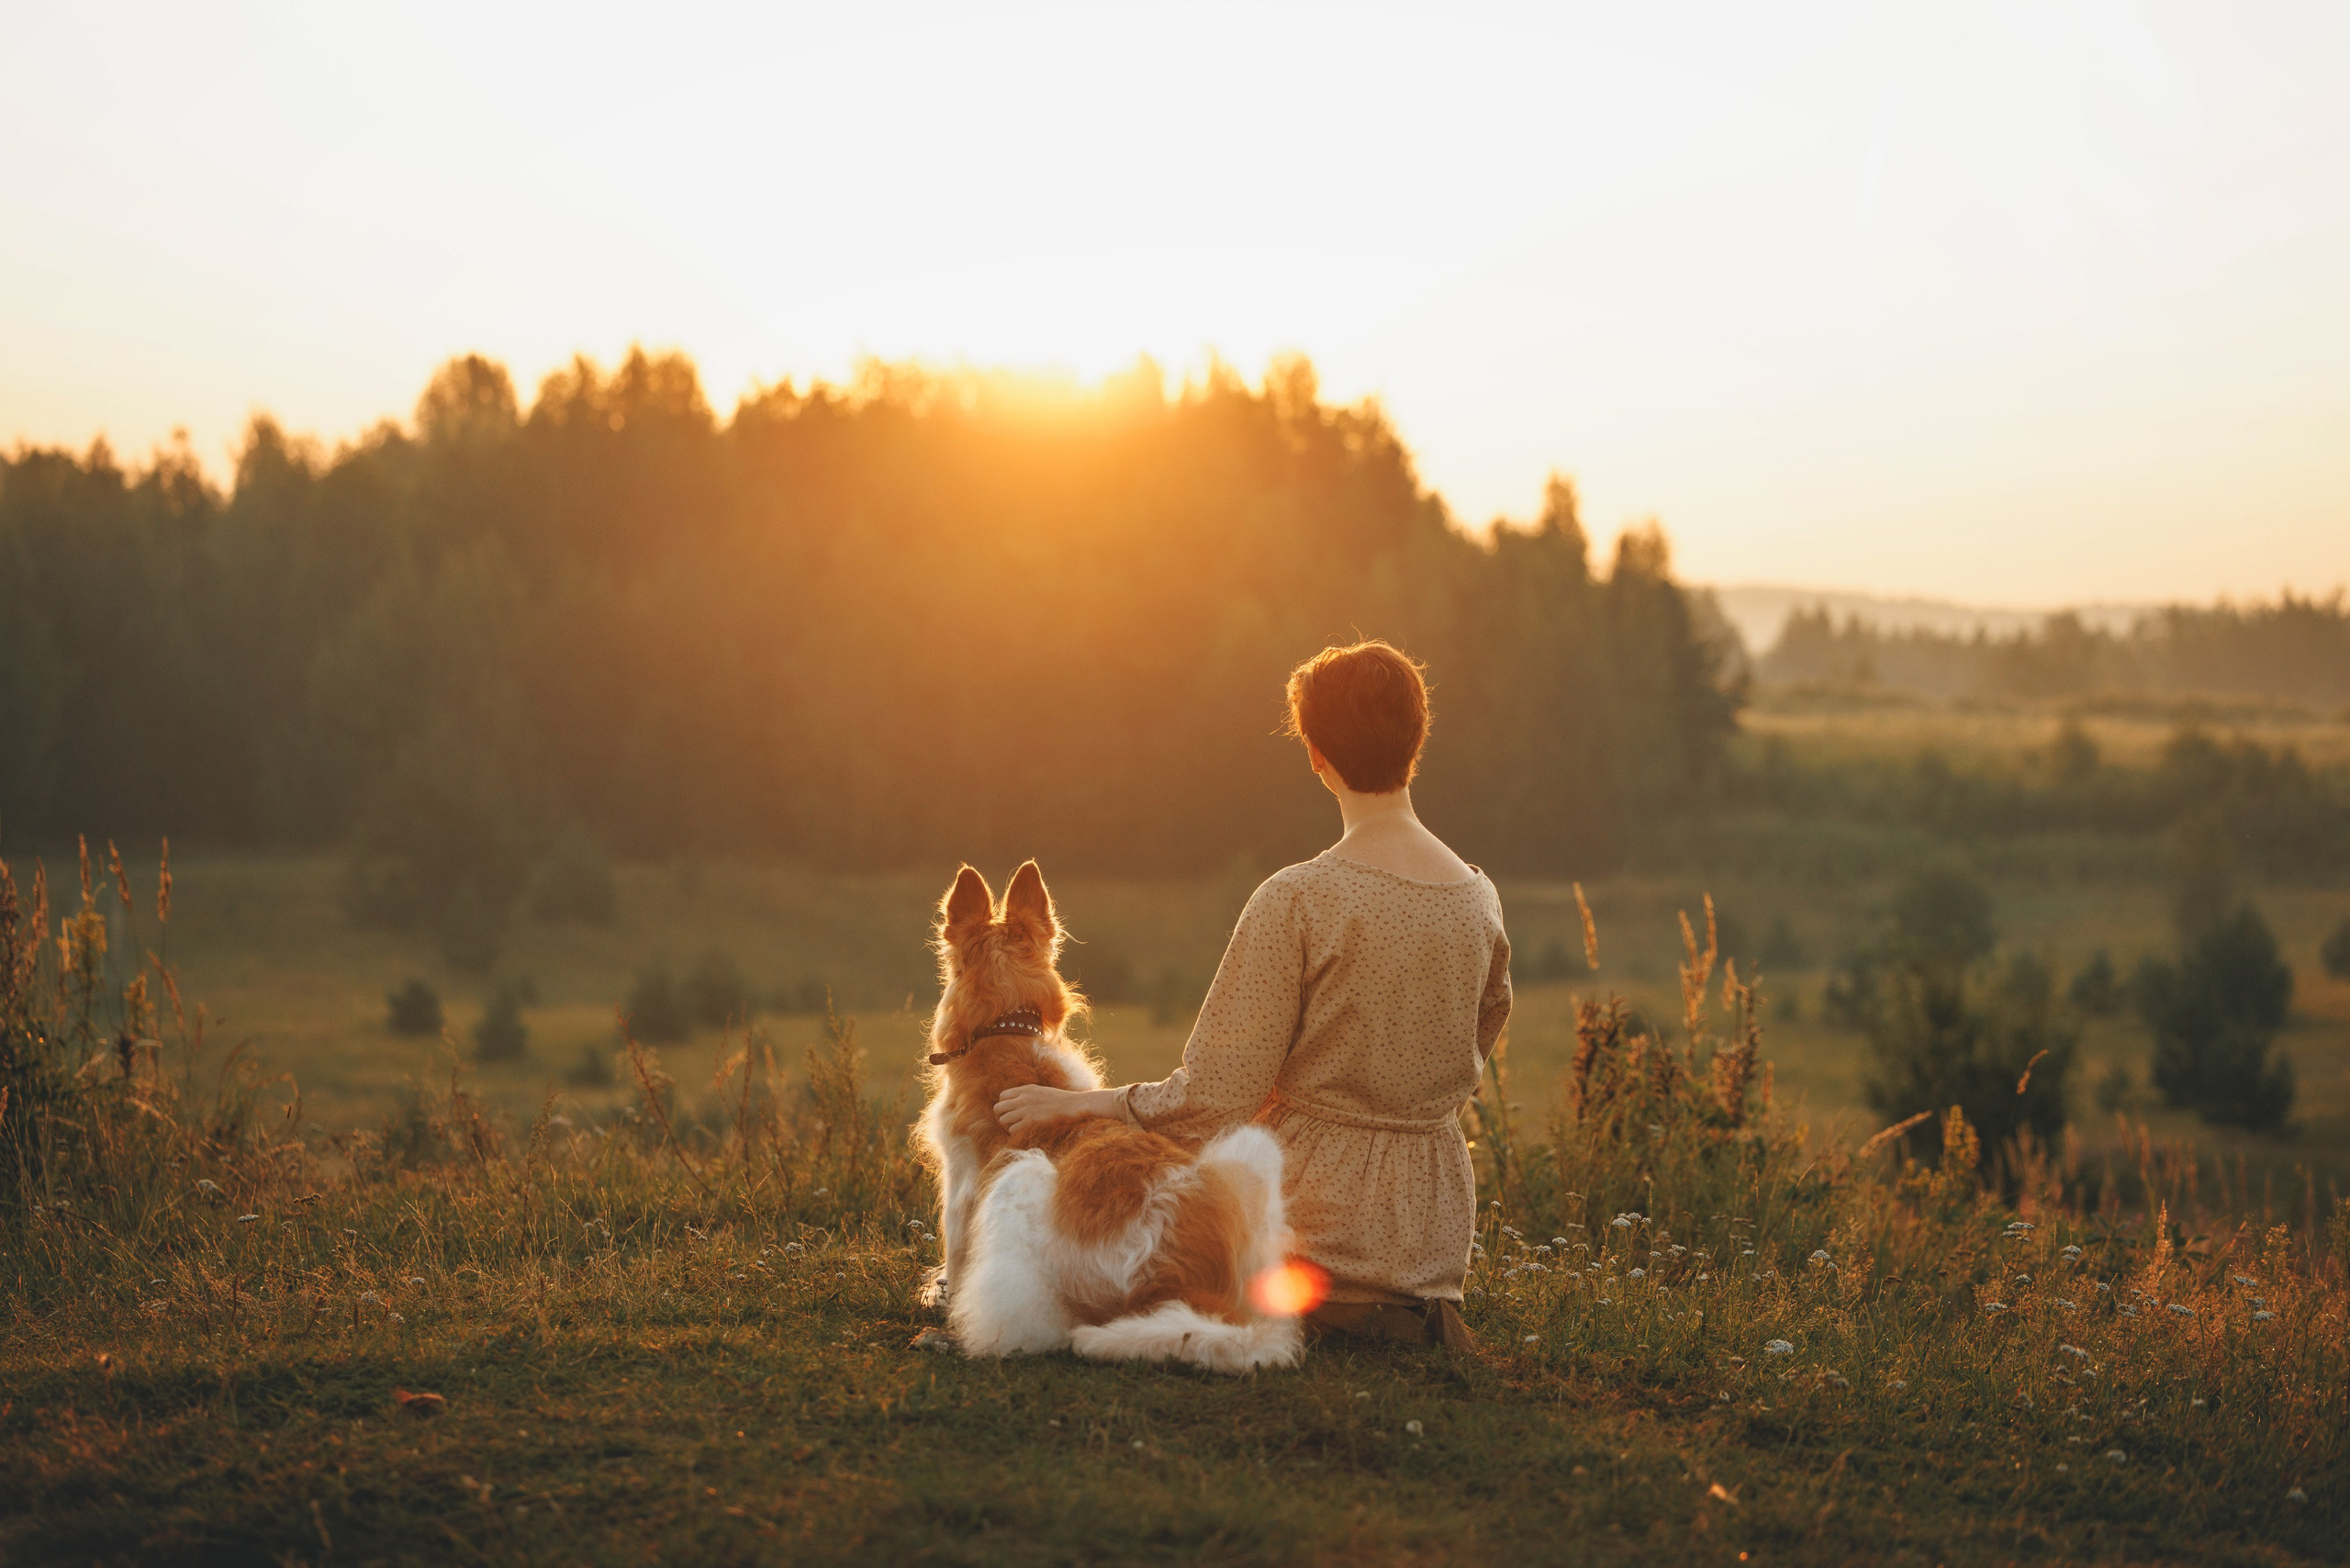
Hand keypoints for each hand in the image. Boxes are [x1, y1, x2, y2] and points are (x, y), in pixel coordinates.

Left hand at [995, 1083, 1115, 1135]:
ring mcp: (1026, 1109)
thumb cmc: (1061, 1100)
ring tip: (1017, 1130)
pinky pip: (1012, 1130)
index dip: (1003, 1107)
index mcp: (1025, 1089)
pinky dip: (1014, 1134)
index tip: (1011, 1114)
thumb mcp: (1041, 1091)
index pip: (1001, 1097)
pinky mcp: (1031, 1121)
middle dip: (1001, 1118)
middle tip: (1010, 1124)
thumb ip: (1028, 1095)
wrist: (1074, 1104)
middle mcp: (1022, 1098)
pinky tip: (1023, 1134)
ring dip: (1007, 1127)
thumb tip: (1017, 1102)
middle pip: (998, 1109)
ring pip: (1003, 1120)